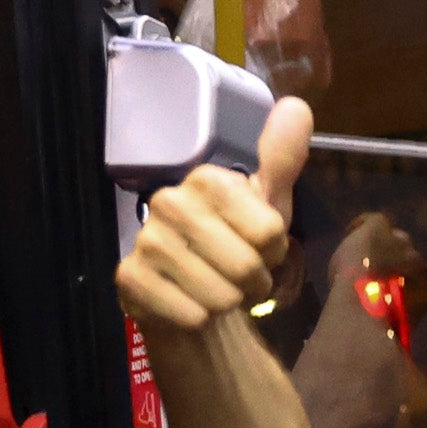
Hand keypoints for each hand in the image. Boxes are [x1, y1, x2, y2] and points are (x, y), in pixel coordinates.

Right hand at [115, 100, 312, 343]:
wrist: (194, 294)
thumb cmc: (235, 245)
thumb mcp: (267, 205)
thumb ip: (281, 161)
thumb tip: (296, 108)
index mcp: (205, 179)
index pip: (269, 231)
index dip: (274, 250)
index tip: (259, 246)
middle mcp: (168, 201)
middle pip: (245, 265)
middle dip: (254, 281)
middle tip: (240, 275)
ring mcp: (146, 240)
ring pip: (219, 295)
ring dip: (229, 303)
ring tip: (218, 290)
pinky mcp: (130, 280)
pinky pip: (191, 315)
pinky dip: (201, 319)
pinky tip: (191, 306)